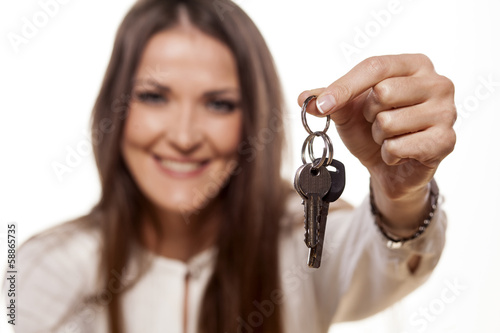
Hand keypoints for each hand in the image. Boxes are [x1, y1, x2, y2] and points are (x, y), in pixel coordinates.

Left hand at [298, 54, 455, 229]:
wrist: (390, 167)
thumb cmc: (373, 130)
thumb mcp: (348, 110)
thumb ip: (327, 99)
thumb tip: (304, 98)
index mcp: (414, 64)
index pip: (375, 67)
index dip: (345, 86)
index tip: (323, 105)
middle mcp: (438, 83)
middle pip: (383, 92)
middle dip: (369, 115)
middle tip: (378, 122)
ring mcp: (446, 112)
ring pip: (389, 122)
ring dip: (379, 137)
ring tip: (390, 138)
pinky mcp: (445, 141)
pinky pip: (398, 147)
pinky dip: (389, 154)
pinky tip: (400, 153)